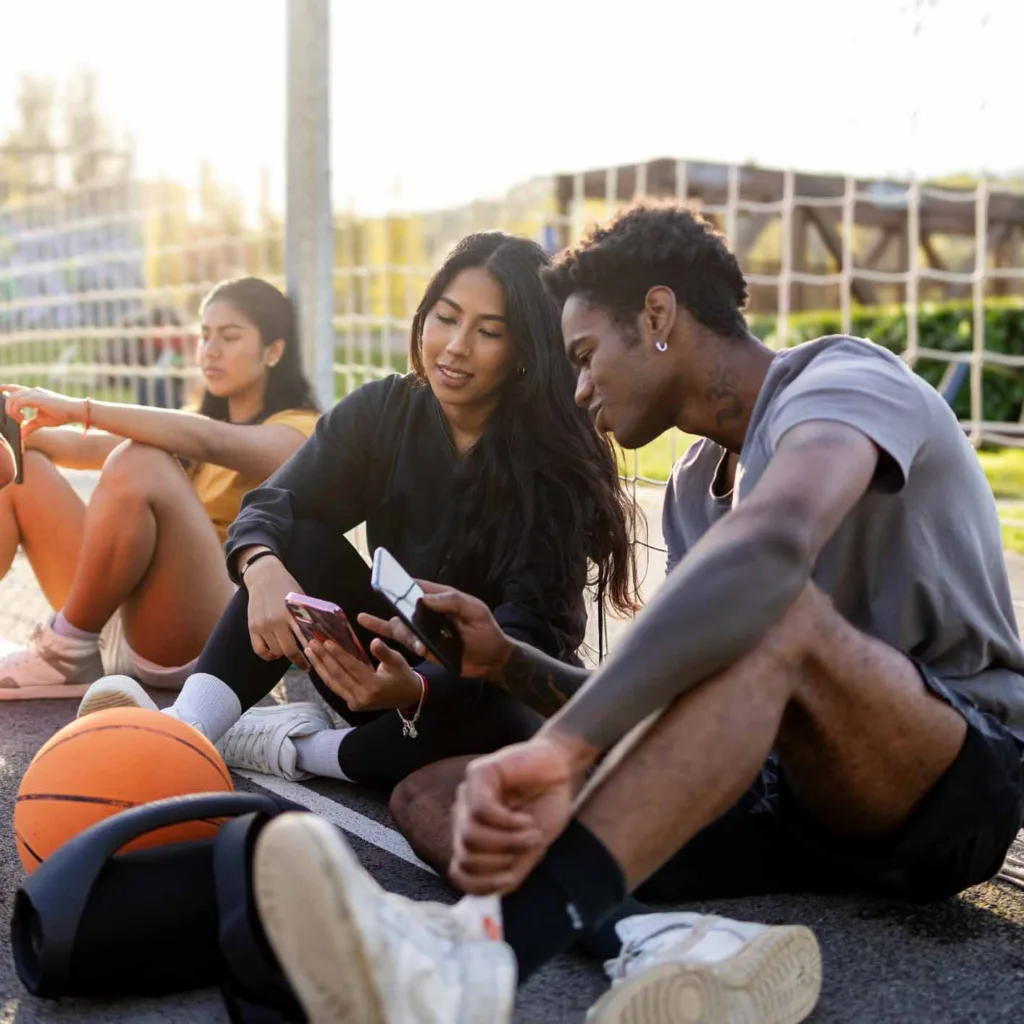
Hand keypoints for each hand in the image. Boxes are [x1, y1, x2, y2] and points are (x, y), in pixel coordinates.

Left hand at [1, 385, 86, 437]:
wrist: (75, 411)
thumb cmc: (61, 415)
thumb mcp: (41, 421)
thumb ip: (30, 426)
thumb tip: (22, 435)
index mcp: (33, 394)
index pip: (13, 388)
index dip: (3, 388)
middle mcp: (32, 391)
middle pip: (10, 395)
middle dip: (7, 408)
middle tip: (18, 421)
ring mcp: (34, 393)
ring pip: (12, 398)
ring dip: (12, 411)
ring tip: (21, 421)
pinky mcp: (36, 397)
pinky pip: (18, 402)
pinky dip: (17, 411)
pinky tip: (23, 418)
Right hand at [243, 555, 309, 669]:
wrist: (264, 576)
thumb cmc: (287, 586)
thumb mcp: (300, 599)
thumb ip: (306, 617)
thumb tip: (320, 636)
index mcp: (292, 614)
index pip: (304, 639)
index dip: (311, 653)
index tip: (317, 662)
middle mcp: (276, 621)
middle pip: (289, 650)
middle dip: (299, 660)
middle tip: (305, 665)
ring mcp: (263, 625)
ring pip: (275, 652)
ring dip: (283, 655)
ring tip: (289, 652)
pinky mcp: (252, 627)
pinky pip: (259, 650)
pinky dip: (268, 655)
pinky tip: (274, 653)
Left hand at [305, 636, 422, 711]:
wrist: (408, 697)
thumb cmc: (402, 675)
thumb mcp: (398, 661)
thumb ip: (384, 652)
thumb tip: (374, 642)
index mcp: (374, 686)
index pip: (351, 668)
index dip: (338, 654)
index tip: (325, 642)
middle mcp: (362, 698)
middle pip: (338, 675)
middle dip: (323, 658)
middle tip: (312, 643)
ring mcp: (356, 703)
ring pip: (333, 683)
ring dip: (320, 667)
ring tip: (309, 652)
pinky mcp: (353, 705)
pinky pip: (336, 688)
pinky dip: (326, 675)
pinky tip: (318, 664)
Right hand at [357, 581, 513, 680]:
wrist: (493, 661)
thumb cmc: (487, 632)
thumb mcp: (476, 612)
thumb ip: (453, 601)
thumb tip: (424, 597)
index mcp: (442, 599)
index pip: (418, 586)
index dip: (401, 581)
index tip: (385, 578)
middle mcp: (429, 613)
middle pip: (404, 607)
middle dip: (397, 610)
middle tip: (395, 616)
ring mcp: (425, 630)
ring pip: (401, 627)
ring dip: (405, 634)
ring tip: (420, 645)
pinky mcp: (424, 648)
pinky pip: (404, 642)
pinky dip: (396, 640)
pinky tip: (382, 634)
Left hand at [450, 733, 588, 894]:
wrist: (562, 769)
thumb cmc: (547, 805)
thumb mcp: (531, 848)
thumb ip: (511, 869)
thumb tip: (494, 895)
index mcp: (473, 836)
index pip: (458, 872)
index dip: (481, 884)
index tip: (509, 878)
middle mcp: (464, 815)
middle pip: (465, 856)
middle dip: (499, 861)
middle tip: (528, 848)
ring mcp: (468, 793)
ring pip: (470, 835)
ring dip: (507, 842)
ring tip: (531, 834)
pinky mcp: (478, 773)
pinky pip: (482, 810)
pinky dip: (508, 822)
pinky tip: (526, 819)